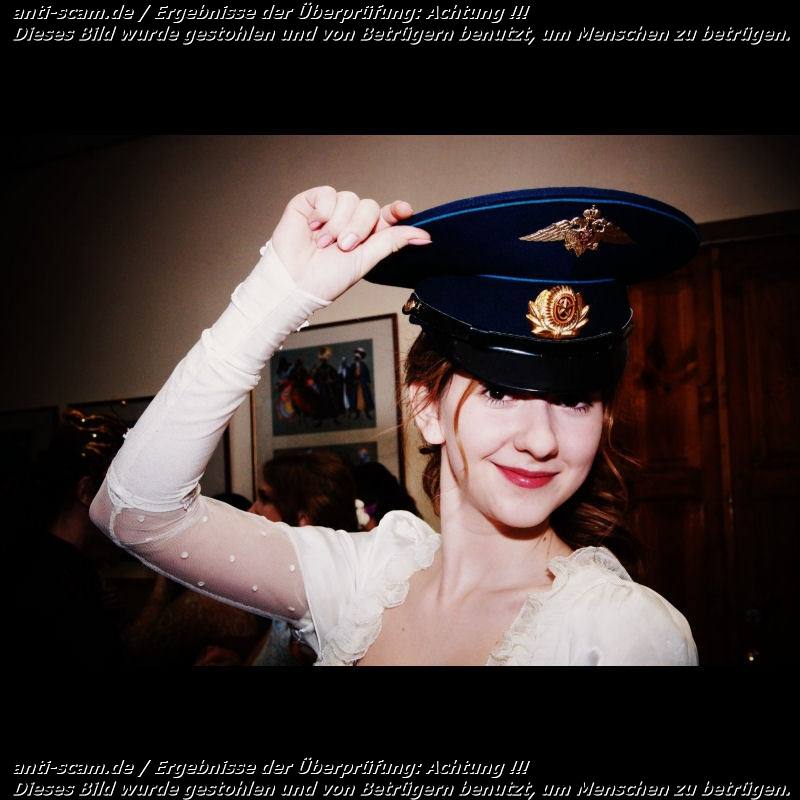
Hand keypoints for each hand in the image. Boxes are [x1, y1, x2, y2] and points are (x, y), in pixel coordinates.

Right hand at [271, 186, 430, 300]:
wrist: (295, 281)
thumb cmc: (326, 278)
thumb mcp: (366, 261)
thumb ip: (392, 242)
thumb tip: (424, 236)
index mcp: (367, 235)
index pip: (388, 215)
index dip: (397, 210)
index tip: (404, 211)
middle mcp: (351, 220)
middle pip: (369, 207)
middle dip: (358, 228)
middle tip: (343, 247)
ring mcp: (331, 209)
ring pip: (349, 199)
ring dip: (337, 224)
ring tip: (323, 243)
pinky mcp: (311, 202)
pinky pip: (327, 194)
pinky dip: (322, 212)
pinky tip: (313, 228)